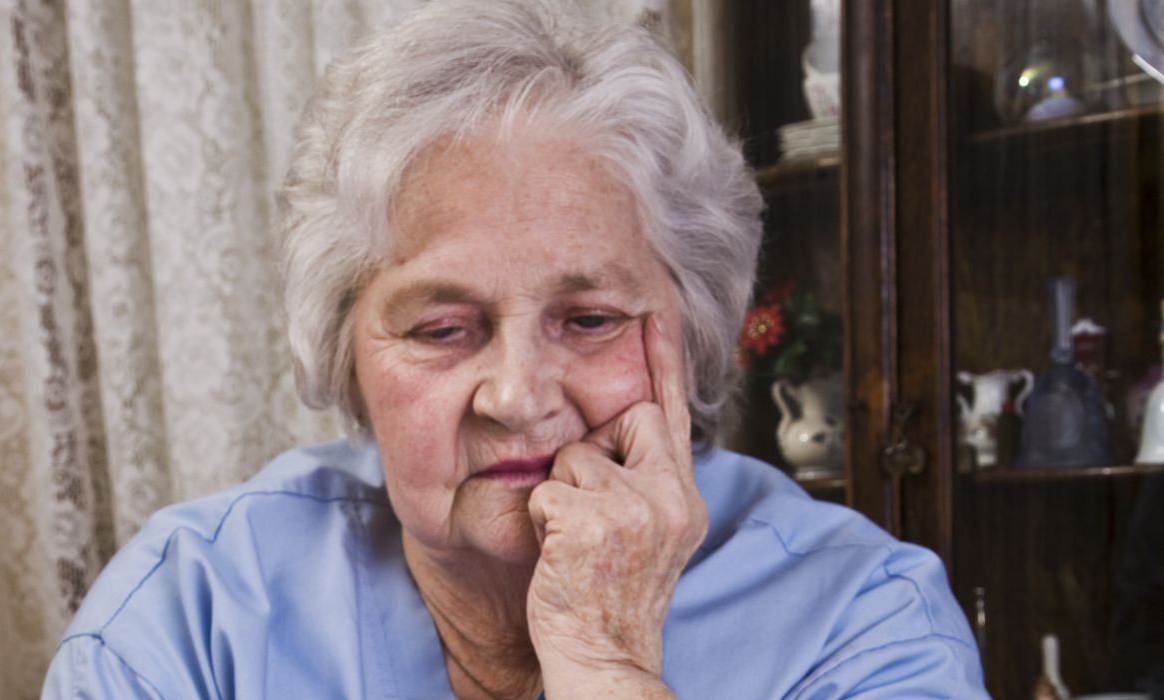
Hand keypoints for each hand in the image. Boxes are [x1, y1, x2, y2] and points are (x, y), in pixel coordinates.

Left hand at [526, 313, 707, 697]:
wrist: (602, 658)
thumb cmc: (610, 599)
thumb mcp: (647, 537)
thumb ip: (643, 484)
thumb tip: (617, 435)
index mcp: (684, 499)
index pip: (676, 415)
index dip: (665, 363)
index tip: (656, 314)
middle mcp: (669, 497)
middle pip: (629, 419)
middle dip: (597, 452)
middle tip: (589, 507)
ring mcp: (632, 508)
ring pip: (575, 457)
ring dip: (562, 494)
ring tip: (572, 543)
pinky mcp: (589, 521)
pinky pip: (545, 490)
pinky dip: (540, 519)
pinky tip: (555, 554)